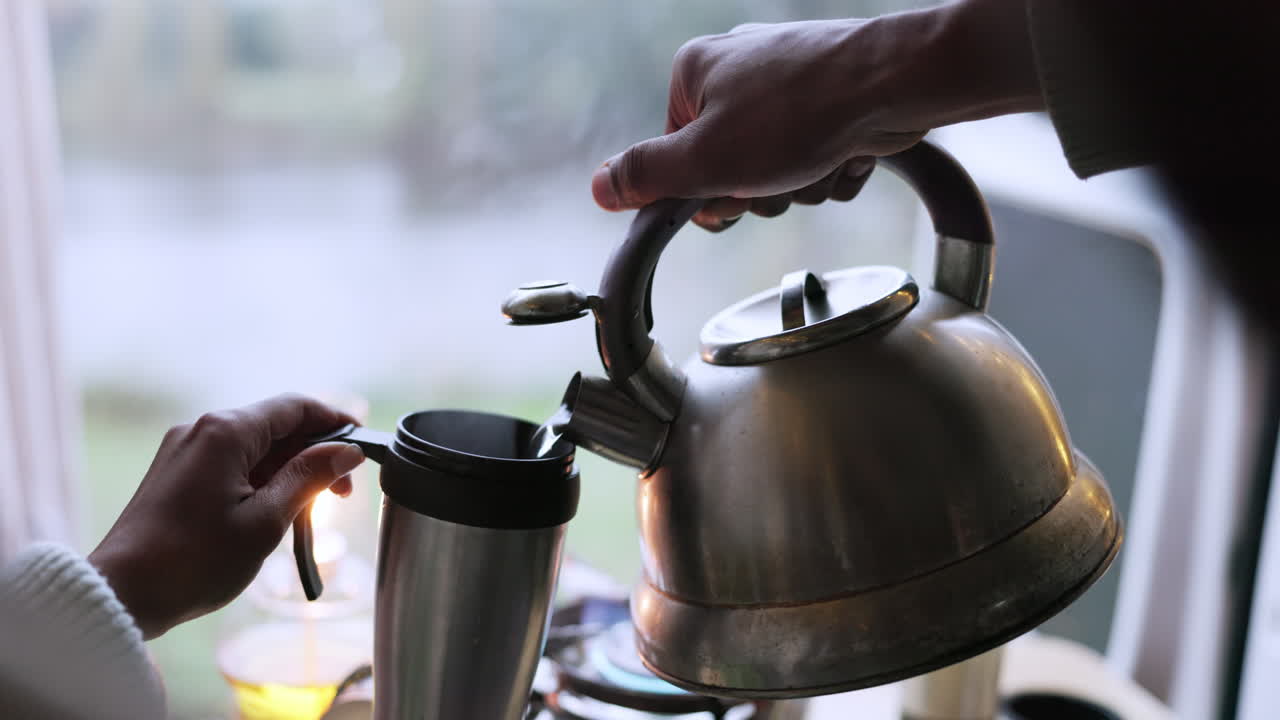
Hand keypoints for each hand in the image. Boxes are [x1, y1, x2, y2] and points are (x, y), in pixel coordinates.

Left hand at [88, 394, 365, 638]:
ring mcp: (183, 451)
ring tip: (310, 509)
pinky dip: (260, 479)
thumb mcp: (266, 520)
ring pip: (253, 447)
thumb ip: (310, 477)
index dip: (335, 422)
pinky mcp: (173, 474)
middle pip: (274, 426)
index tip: (363, 445)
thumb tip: (348, 450)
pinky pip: (229, 463)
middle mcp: (202, 430)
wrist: (123, 594)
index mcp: (226, 432)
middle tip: (342, 493)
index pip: (295, 407)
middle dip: (314, 453)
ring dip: (288, 470)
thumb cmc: (195, 560)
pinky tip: (274, 509)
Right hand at [591, 0, 1043, 229]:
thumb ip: (646, 175)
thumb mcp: (704, 161)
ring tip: (818, 159)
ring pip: (777, 167)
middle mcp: (739, 68)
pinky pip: (816, 156)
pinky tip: (845, 154)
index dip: (701, 191)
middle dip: (758, 189)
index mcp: (695, 72)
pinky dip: (830, 166)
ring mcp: (789, 80)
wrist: (895, 85)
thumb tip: (600, 187)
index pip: (674, 156)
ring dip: (799, 183)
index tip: (727, 196)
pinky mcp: (832, 98)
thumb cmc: (798, 115)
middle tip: (778, 177)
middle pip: (728, 165)